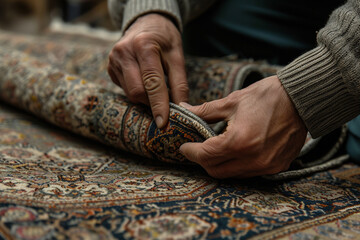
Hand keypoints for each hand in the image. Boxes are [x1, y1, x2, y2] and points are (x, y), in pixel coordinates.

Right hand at [108, 13, 188, 127]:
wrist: (147, 23)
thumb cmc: (165, 39)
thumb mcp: (178, 57)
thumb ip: (180, 84)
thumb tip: (182, 109)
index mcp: (143, 46)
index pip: (151, 83)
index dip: (158, 105)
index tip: (163, 123)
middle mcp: (123, 52)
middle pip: (137, 92)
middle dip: (152, 103)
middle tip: (165, 105)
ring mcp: (113, 60)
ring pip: (130, 93)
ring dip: (145, 98)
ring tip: (156, 90)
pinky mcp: (110, 68)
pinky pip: (124, 89)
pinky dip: (137, 92)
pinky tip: (144, 82)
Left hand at [179, 76, 306, 177]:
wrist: (302, 99)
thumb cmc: (267, 96)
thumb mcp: (232, 101)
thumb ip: (205, 110)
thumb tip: (184, 108)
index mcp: (238, 141)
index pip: (205, 155)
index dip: (190, 152)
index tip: (184, 147)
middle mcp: (252, 159)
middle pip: (216, 170)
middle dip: (202, 160)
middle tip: (197, 149)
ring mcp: (266, 166)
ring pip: (232, 175)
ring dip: (220, 165)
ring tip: (215, 150)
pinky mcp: (277, 167)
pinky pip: (250, 173)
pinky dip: (238, 166)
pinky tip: (235, 153)